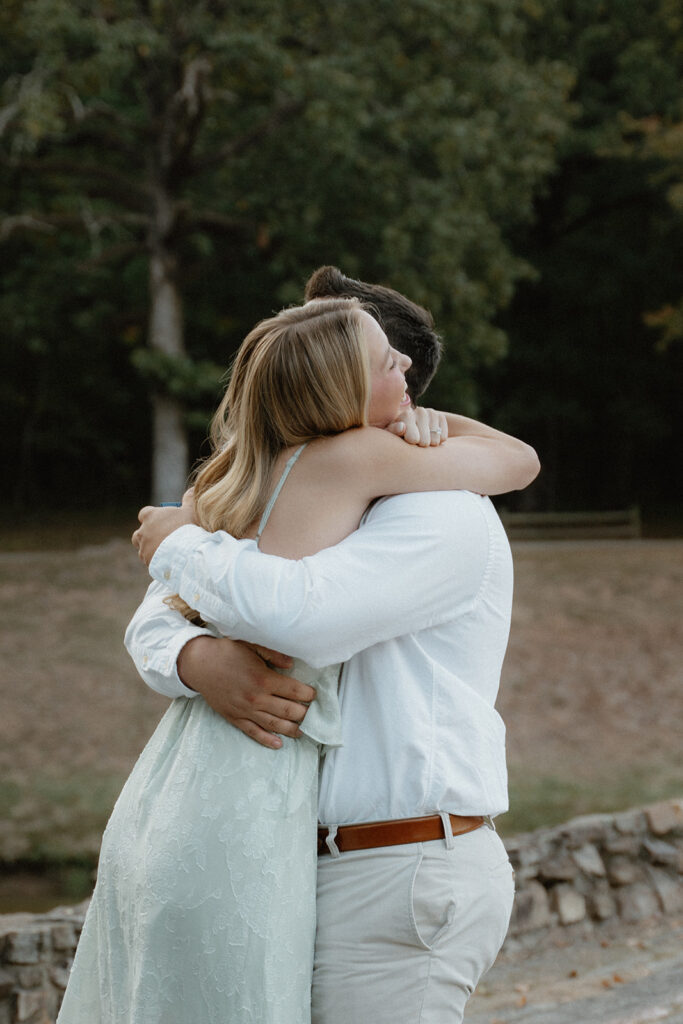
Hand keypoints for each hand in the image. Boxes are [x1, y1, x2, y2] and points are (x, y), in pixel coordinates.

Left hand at [132, 488, 196, 564]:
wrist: (186, 552)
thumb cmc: (188, 528)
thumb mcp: (190, 511)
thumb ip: (189, 500)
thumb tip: (191, 489)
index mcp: (150, 516)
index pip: (144, 514)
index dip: (152, 517)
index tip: (162, 521)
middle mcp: (143, 532)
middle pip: (139, 533)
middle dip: (148, 535)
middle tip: (163, 538)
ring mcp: (143, 548)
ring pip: (143, 548)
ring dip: (151, 549)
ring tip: (166, 552)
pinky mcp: (147, 562)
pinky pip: (149, 561)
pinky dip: (156, 560)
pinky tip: (167, 561)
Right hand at [177, 635, 315, 749]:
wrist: (199, 664)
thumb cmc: (227, 652)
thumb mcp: (251, 645)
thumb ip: (273, 654)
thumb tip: (291, 665)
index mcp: (263, 679)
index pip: (294, 691)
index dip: (308, 694)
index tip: (314, 695)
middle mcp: (257, 698)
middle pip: (288, 711)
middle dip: (304, 714)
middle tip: (312, 714)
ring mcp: (245, 710)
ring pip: (274, 725)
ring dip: (291, 730)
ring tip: (303, 731)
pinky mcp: (235, 718)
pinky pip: (253, 732)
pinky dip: (267, 740)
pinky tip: (278, 744)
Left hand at [386, 407, 447, 446]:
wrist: (410, 430)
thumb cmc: (398, 435)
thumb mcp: (392, 434)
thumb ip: (394, 431)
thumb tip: (402, 427)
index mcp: (406, 415)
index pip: (414, 437)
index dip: (412, 441)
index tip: (408, 440)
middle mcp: (419, 411)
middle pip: (425, 441)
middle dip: (420, 445)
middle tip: (415, 442)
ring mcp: (431, 413)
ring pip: (435, 440)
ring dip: (429, 445)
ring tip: (422, 441)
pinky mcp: (440, 417)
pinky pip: (442, 437)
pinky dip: (438, 442)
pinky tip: (430, 438)